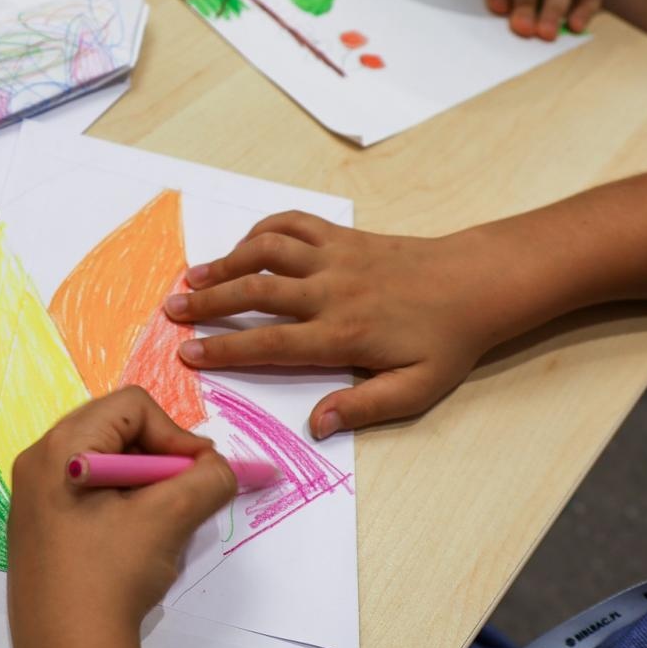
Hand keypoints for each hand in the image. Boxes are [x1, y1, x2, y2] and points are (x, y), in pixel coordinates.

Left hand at [8, 388, 234, 647]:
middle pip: (115, 430)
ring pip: (107, 464)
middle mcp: (39, 463)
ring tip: (162, 523)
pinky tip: (135, 543)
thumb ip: (207, 479)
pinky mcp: (41, 527)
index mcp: (59, 448)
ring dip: (145, 484)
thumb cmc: (110, 578)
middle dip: (160, 458)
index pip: (131, 407)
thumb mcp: (168, 519)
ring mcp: (35, 496)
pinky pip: (89, 492)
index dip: (174, 433)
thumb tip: (223, 466)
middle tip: (186, 494)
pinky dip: (123, 505)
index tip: (200, 473)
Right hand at [166, 213, 514, 438]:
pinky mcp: (342, 236)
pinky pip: (292, 223)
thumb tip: (317, 424)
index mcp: (343, 334)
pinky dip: (262, 231)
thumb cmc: (446, 341)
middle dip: (208, 302)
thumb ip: (364, 406)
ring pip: (266, 251)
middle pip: (255, 291)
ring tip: (193, 277)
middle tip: (171, 311)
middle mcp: (331, 290)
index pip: (270, 342)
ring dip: (225, 262)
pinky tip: (243, 247)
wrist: (476, 282)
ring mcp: (335, 257)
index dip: (224, 349)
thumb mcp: (416, 389)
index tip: (188, 353)